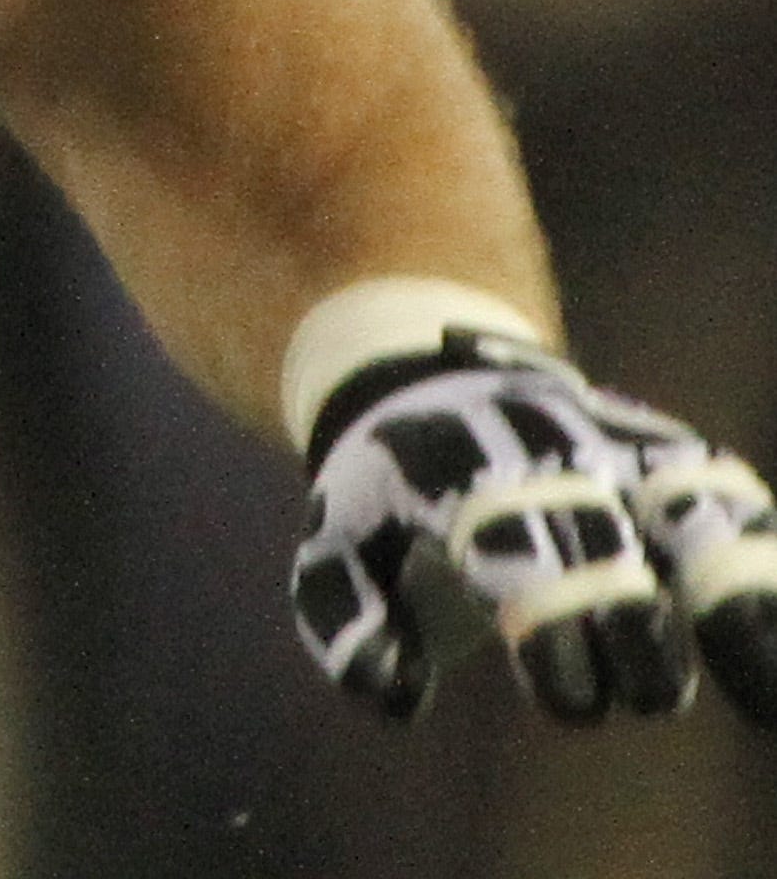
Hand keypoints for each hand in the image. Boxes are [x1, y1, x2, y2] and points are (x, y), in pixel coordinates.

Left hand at [294, 334, 776, 724]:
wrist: (426, 372)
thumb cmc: (386, 490)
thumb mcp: (340, 541)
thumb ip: (347, 621)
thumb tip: (395, 693)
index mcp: (458, 474)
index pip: (515, 549)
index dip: (552, 629)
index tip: (573, 702)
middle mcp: (546, 450)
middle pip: (608, 537)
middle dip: (633, 627)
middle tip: (650, 699)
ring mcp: (614, 440)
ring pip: (694, 503)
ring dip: (737, 595)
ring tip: (766, 699)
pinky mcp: (669, 444)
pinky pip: (733, 495)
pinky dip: (763, 560)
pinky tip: (773, 645)